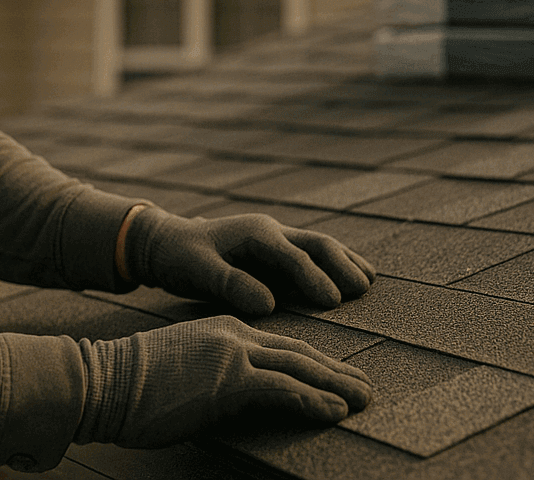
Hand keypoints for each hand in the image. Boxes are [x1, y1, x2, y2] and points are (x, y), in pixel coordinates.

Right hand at [74, 316, 371, 448]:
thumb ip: (214, 379)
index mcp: (224, 329)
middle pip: (299, 350)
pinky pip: (285, 387)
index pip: (281, 345)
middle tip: (364, 388)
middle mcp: (235, 334)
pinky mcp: (230, 377)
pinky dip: (314, 399)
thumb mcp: (184, 373)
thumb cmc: (133, 386)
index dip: (313, 362)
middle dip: (335, 371)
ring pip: (300, 365)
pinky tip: (335, 411)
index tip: (336, 378)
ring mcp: (233, 352)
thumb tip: (231, 401)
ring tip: (362, 400)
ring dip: (336, 384)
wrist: (103, 381)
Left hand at [125, 208, 374, 315]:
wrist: (164, 242)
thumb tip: (268, 304)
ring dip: (344, 261)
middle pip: (316, 244)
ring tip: (368, 281)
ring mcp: (274, 239)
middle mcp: (270, 231)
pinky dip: (332, 263)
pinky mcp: (274, 252)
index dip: (314, 279)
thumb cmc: (179, 257)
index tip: (333, 302)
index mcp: (254, 233)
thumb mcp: (197, 271)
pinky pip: (309, 255)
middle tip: (362, 290)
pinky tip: (348, 276)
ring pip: (318, 246)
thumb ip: (231, 285)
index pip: (293, 256)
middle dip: (341, 264)